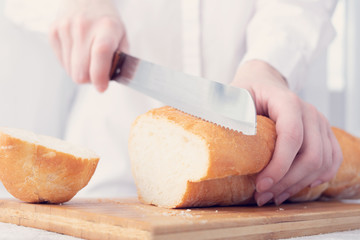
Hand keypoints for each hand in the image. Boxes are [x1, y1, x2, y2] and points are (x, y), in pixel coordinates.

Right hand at [49, 0, 127, 91]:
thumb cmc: (107, 22)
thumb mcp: (122, 36)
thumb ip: (120, 59)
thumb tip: (110, 79)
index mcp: (106, 27)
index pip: (101, 53)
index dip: (100, 75)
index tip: (102, 88)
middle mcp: (83, 26)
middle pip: (81, 70)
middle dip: (91, 79)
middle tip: (98, 73)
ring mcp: (65, 28)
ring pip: (71, 71)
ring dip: (81, 72)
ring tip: (89, 59)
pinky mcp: (53, 31)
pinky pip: (62, 64)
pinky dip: (72, 65)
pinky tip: (78, 53)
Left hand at [231, 60, 342, 205]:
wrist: (265, 82)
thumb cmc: (248, 90)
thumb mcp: (234, 94)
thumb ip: (227, 109)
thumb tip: (212, 130)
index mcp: (287, 102)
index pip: (291, 136)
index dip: (279, 165)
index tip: (260, 184)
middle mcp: (309, 113)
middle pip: (311, 155)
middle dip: (286, 181)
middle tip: (262, 196)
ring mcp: (320, 124)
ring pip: (322, 162)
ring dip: (298, 185)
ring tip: (273, 196)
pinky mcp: (324, 133)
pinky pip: (332, 159)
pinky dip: (319, 177)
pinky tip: (299, 187)